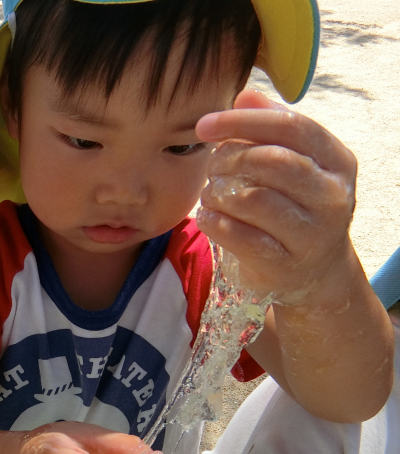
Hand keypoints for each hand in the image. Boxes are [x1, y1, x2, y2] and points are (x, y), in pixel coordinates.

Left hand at [195, 90, 357, 306]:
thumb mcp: (294, 162)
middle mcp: (332, 195)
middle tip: (212, 167)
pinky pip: (239, 236)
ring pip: (253, 199)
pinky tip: (209, 216)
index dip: (242, 121)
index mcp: (336, 160)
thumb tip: (244, 94)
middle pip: (272, 161)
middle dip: (229, 159)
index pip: (291, 126)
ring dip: (218, 192)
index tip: (204, 125)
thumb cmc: (295, 205)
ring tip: (211, 193)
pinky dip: (214, 221)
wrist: (314, 271)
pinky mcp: (284, 264)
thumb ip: (270, 127)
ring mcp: (311, 234)